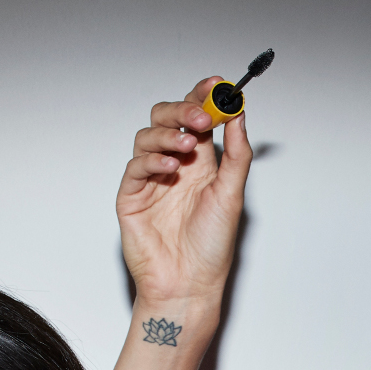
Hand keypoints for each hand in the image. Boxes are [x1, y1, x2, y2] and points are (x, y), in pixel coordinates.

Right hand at [119, 77, 253, 306]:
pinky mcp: (132, 196)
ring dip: (166, 134)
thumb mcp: (232, 195)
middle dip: (182, 110)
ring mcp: (150, 179)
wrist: (190, 284)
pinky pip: (135, 166)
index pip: (197, 117)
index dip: (204, 96)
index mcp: (200, 163)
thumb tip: (239, 115)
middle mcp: (174, 165)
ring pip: (147, 136)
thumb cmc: (211, 247)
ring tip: (186, 146)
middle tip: (200, 117)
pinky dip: (151, 160)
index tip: (217, 84)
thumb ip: (236, 155)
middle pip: (167, 118)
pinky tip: (168, 166)